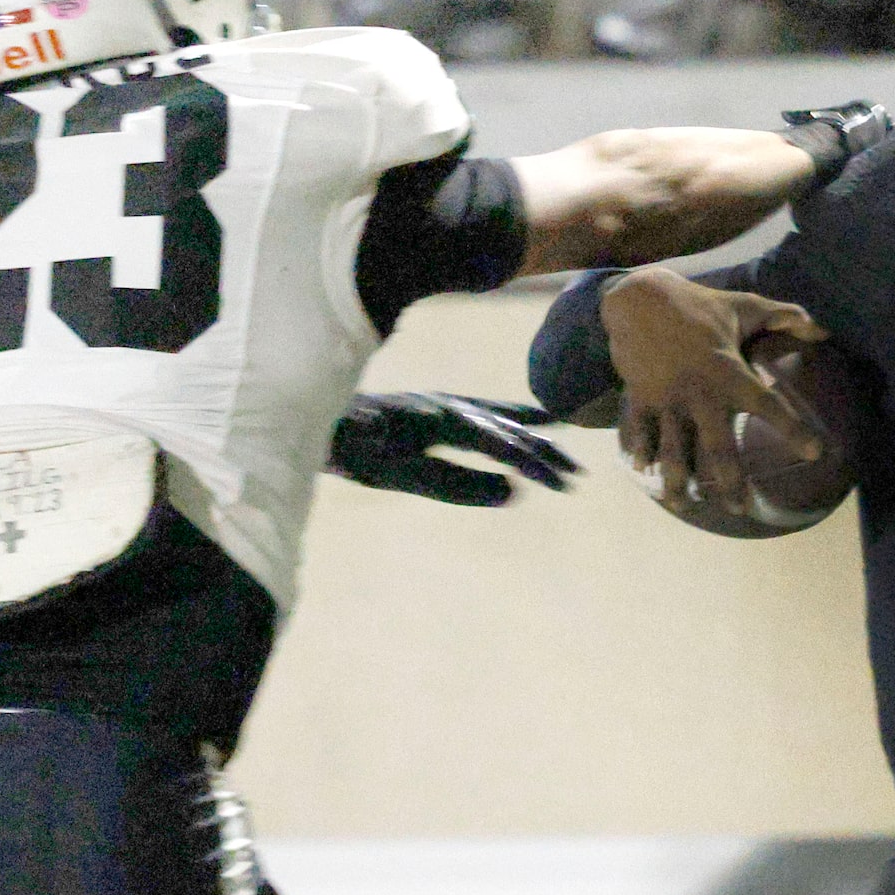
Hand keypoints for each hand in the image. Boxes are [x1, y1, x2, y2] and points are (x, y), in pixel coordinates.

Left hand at [327, 393, 579, 507]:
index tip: (562, 485)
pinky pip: (482, 410)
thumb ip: (455, 484)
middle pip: (508, 427)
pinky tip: (522, 420)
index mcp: (445, 418)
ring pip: (498, 414)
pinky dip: (508, 415)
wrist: (318, 420)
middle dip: (543, 451)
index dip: (534, 464)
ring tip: (564, 440)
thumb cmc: (353, 451)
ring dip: (531, 432)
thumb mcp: (401, 475)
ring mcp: (440, 402)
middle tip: (576, 477)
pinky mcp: (432, 407)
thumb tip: (512, 492)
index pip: (502, 442)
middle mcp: (448, 403)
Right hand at [601, 267, 827, 516]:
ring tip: (684, 506)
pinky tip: (644, 472)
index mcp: (727, 371)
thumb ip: (786, 315)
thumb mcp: (744, 304)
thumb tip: (823, 327)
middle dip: (728, 481)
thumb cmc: (700, 304)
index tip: (816, 452)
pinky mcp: (639, 398)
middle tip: (741, 509)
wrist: (638, 297)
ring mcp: (665, 399)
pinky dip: (640, 452)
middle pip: (715, 446)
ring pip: (672, 450)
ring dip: (677, 481)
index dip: (793, 429)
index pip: (767, 403)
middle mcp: (697, 392)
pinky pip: (639, 432)